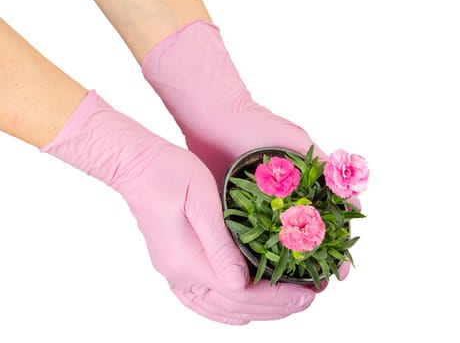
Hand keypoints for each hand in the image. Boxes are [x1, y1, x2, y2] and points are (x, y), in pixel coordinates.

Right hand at [41, 90, 316, 324]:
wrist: (136, 167)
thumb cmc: (168, 173)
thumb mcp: (200, 200)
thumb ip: (219, 244)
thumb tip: (240, 283)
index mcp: (187, 260)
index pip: (241, 293)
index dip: (277, 297)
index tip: (306, 293)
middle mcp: (179, 274)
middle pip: (233, 306)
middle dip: (274, 307)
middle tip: (306, 299)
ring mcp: (174, 272)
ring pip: (219, 308)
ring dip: (255, 311)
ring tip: (285, 305)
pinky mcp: (174, 264)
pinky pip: (202, 301)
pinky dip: (228, 309)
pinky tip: (243, 308)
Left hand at [142, 20, 354, 281]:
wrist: (213, 119)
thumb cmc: (257, 126)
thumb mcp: (295, 142)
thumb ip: (324, 166)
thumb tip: (353, 198)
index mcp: (302, 188)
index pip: (327, 225)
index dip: (336, 248)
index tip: (340, 270)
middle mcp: (282, 200)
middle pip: (304, 239)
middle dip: (313, 263)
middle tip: (316, 287)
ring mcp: (258, 207)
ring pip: (277, 243)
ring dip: (287, 265)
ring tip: (291, 289)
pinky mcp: (234, 211)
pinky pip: (248, 238)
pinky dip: (257, 255)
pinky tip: (260, 273)